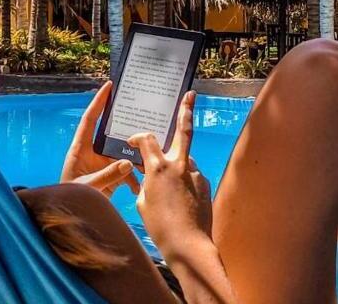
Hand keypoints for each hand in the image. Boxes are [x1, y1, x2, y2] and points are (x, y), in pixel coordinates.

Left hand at [61, 81, 139, 196]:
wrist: (73, 219)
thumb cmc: (71, 200)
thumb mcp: (87, 187)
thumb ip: (107, 175)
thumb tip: (127, 163)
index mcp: (81, 149)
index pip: (90, 119)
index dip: (98, 102)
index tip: (108, 86)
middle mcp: (93, 153)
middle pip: (111, 132)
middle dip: (126, 124)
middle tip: (141, 110)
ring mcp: (103, 164)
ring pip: (123, 151)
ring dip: (135, 154)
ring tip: (149, 151)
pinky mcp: (111, 176)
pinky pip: (127, 171)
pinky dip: (135, 177)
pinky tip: (139, 185)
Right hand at [128, 91, 212, 255]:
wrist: (188, 244)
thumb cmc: (160, 226)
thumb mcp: (142, 202)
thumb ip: (143, 183)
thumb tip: (143, 176)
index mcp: (157, 168)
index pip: (146, 140)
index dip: (137, 137)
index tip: (132, 141)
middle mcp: (178, 164)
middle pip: (183, 130)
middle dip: (186, 110)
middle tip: (191, 94)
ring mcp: (195, 172)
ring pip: (185, 159)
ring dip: (177, 166)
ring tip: (170, 193)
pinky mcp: (205, 183)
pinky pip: (191, 177)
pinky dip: (184, 183)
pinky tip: (180, 202)